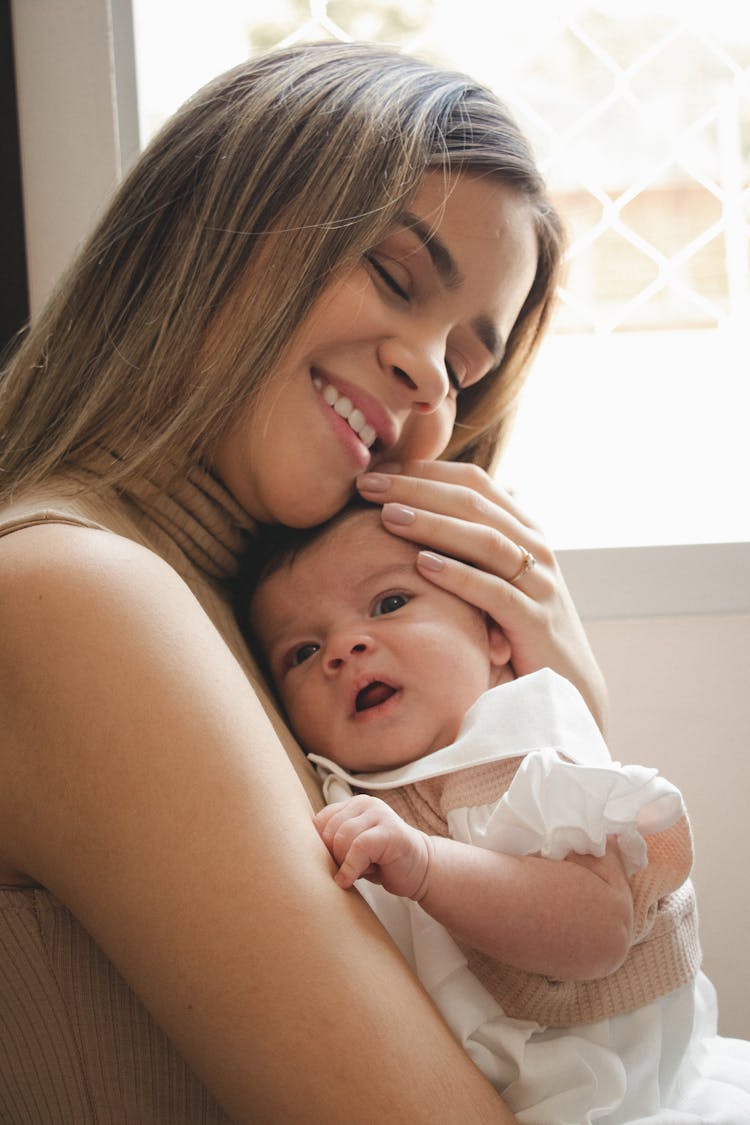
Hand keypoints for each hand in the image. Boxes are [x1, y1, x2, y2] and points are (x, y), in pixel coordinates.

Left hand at [313, 795, 430, 898]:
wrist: (420, 869)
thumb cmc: (382, 861)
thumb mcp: (353, 848)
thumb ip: (334, 842)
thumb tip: (300, 853)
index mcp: (353, 804)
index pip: (320, 821)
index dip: (319, 847)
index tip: (330, 864)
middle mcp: (365, 804)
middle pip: (329, 831)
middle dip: (332, 856)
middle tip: (345, 871)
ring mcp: (379, 815)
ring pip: (342, 838)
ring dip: (342, 862)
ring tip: (355, 872)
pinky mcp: (390, 832)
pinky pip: (359, 847)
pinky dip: (350, 868)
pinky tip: (349, 880)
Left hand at [357, 460, 607, 729]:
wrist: (565, 686)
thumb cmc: (517, 629)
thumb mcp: (494, 579)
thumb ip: (466, 546)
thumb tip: (411, 511)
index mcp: (522, 529)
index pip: (473, 483)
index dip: (425, 472)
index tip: (378, 470)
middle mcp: (534, 547)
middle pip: (472, 503)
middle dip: (416, 489)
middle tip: (367, 485)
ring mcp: (538, 582)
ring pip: (483, 540)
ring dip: (433, 524)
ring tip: (388, 516)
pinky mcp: (534, 621)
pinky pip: (494, 592)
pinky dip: (458, 575)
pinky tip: (422, 564)